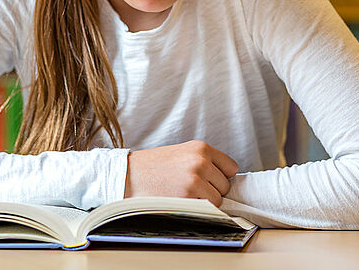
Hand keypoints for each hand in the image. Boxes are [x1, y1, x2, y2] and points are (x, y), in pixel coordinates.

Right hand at [124, 140, 238, 206]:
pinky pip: (207, 210)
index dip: (220, 176)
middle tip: (190, 187)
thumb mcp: (181, 153)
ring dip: (205, 201)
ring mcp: (195, 179)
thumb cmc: (153, 166)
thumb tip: (226, 180)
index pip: (231, 167)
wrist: (127, 175)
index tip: (209, 179)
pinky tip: (180, 201)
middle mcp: (201, 161)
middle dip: (212, 190)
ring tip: (183, 194)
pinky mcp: (188, 197)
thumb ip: (204, 161)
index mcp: (201, 147)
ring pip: (218, 200)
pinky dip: (197, 209)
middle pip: (225, 185)